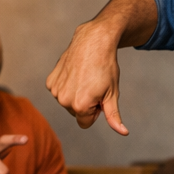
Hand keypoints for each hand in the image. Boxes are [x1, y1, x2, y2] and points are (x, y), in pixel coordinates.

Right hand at [46, 19, 127, 134]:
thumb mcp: (112, 94)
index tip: (100, 96)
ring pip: (68, 102)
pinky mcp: (50, 81)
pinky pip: (60, 92)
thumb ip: (113, 116)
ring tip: (85, 77)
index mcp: (80, 106)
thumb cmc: (105, 67)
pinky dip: (67, 85)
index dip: (96, 111)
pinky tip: (75, 73)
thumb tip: (123, 132)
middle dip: (86, 103)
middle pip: (77, 113)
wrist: (93, 41)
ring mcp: (55, 90)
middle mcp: (64, 100)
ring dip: (76, 94)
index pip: (86, 122)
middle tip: (93, 85)